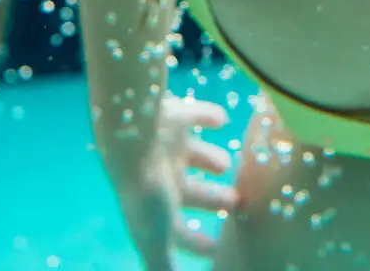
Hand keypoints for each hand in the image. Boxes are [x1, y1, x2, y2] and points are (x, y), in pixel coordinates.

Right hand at [123, 95, 238, 269]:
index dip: (197, 242)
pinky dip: (206, 115)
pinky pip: (193, 114)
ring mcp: (166, 146)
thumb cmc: (148, 192)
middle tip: (236, 201)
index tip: (218, 248)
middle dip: (212, 199)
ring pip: (192, 154)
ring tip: (226, 163)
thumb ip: (163, 266)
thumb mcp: (157, 239)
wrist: (133, 138)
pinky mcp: (172, 115)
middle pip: (190, 191)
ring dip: (210, 159)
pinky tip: (222, 118)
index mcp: (157, 208)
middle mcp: (161, 178)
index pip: (179, 231)